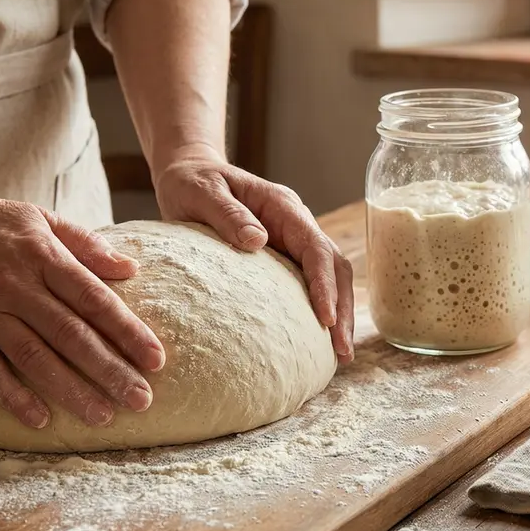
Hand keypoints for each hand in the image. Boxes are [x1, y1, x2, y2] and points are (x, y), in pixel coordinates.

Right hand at [0, 191, 165, 427]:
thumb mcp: (42, 218)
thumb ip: (87, 244)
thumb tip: (132, 269)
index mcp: (44, 257)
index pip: (95, 300)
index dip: (128, 331)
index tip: (157, 360)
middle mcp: (18, 287)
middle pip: (71, 335)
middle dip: (109, 370)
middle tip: (141, 400)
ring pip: (34, 357)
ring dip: (70, 390)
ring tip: (103, 417)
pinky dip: (12, 395)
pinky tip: (40, 420)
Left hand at [153, 145, 354, 362]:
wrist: (187, 175)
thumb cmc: (191, 183)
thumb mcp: (201, 192)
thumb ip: (227, 213)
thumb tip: (257, 241)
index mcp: (283, 207)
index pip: (315, 247)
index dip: (324, 284)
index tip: (325, 319)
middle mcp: (296, 224)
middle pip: (334, 267)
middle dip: (342, 308)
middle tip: (341, 351)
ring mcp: (292, 241)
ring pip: (329, 278)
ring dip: (337, 314)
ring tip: (338, 355)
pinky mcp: (283, 258)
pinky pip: (309, 284)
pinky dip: (319, 311)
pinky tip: (316, 341)